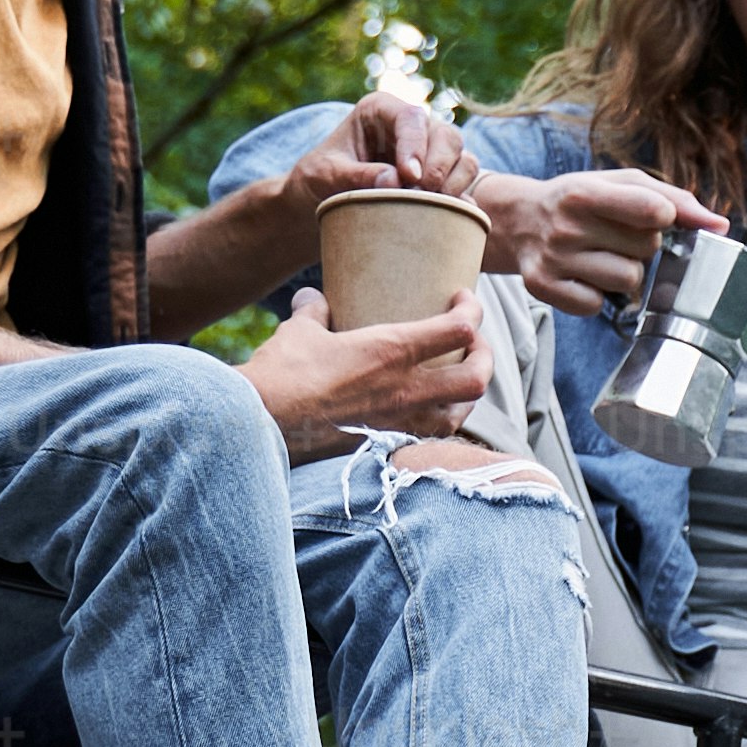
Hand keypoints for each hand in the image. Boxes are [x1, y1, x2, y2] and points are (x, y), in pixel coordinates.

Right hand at [239, 295, 489, 457]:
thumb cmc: (280, 375)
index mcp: (391, 351)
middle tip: (473, 344)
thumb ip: (314, 312)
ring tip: (457, 379)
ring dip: (467, 394)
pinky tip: (426, 412)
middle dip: (484, 356)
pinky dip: (439, 422)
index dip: (473, 310)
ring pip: (460, 413)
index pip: (458, 329)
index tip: (464, 301)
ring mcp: (399, 424)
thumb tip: (313, 298)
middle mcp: (406, 390)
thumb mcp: (299, 333)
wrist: (261, 428)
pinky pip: (430, 437)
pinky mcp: (385, 448)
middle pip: (476, 377)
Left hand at [247, 90, 470, 257]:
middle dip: (441, 165)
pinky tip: (448, 214)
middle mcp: (409, 125)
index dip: (416, 146)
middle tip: (426, 193)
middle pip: (446, 134)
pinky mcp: (438, 176)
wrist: (320, 200)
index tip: (411, 177)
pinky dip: (461, 197)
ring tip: (434, 205)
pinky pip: (463, 181)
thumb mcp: (324, 176)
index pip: (409, 118)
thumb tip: (395, 182)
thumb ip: (354, 176)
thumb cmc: (318, 179)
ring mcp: (429, 150)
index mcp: (379, 110)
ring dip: (455, 181)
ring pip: (461, 156)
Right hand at [478, 163, 726, 319]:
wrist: (521, 220)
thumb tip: (720, 226)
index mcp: (584, 192)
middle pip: (645, 250)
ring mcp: (553, 259)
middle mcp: (565, 226)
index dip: (665, 218)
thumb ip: (674, 200)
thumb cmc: (583, 200)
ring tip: (600, 255)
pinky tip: (582, 275)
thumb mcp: (621, 184)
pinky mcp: (543, 288)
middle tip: (613, 235)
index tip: (656, 216)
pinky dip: (597, 294)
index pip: (653, 210)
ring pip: (628, 281)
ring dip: (624, 272)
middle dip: (640, 244)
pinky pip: (598, 305)